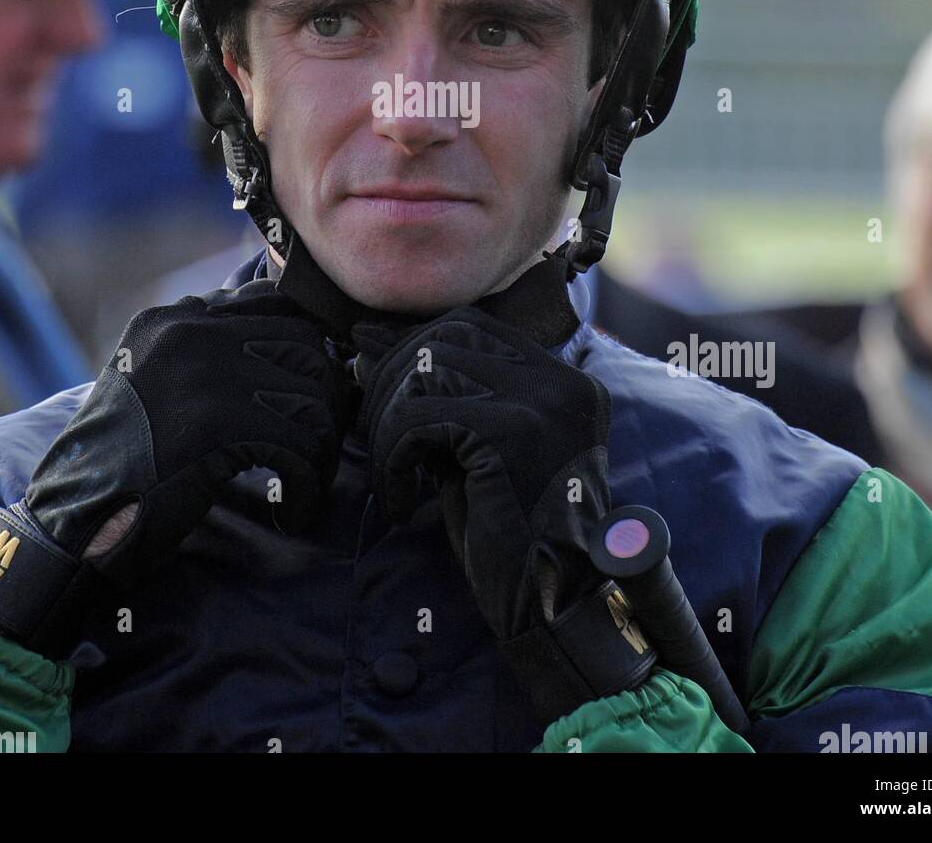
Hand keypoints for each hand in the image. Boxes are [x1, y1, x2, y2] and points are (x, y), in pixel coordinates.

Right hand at [0, 280, 346, 656]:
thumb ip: (205, 353)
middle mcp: (192, 332)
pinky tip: (293, 509)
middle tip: (316, 446)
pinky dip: (308, 484)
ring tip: (305, 481)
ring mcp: (206, 374)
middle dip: (325, 401)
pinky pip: (300, 445)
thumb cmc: (122, 465)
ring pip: (312, 397)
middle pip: (306, 348)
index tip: (310, 391)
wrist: (73, 521)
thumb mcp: (154, 383)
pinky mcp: (220, 424)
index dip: (307, 348)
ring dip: (321, 448)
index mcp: (175, 319)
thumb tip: (292, 345)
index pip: (274, 303)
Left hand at [354, 306, 657, 722]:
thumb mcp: (476, 449)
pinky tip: (403, 500)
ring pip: (427, 372)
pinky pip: (418, 419)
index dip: (415, 345)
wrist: (550, 605)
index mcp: (566, 383)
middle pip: (446, 338)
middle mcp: (560, 384)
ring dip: (390, 421)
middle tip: (376, 434)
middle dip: (394, 379)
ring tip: (394, 472)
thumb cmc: (509, 533)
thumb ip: (442, 397)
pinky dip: (394, 458)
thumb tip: (366, 343)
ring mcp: (539, 405)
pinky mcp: (507, 434)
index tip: (374, 375)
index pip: (473, 326)